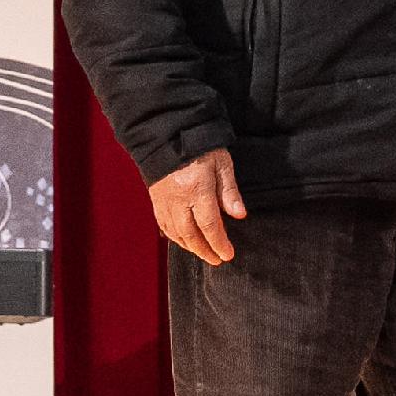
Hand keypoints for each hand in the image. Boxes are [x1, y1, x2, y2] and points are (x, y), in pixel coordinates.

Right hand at [149, 148, 244, 264]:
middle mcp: (178, 199)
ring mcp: (164, 201)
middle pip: (191, 234)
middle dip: (205, 251)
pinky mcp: (155, 200)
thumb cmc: (201, 146)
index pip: (209, 225)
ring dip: (190, 247)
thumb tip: (240, 215)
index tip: (228, 254)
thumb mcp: (222, 164)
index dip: (219, 243)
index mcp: (197, 189)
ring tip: (204, 253)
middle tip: (217, 260)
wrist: (169, 135)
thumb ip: (229, 191)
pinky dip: (175, 237)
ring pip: (176, 233)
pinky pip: (164, 225)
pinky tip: (184, 242)